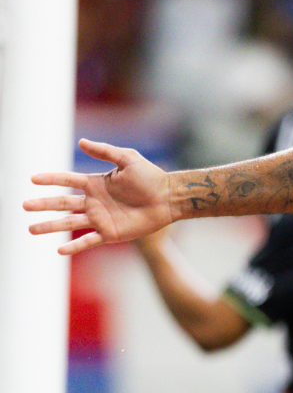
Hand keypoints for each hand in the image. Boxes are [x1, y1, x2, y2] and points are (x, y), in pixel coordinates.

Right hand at [24, 139, 174, 254]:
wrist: (169, 198)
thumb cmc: (151, 177)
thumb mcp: (128, 159)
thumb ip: (105, 151)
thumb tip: (81, 142)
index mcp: (96, 184)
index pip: (68, 180)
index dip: (51, 179)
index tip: (33, 179)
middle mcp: (95, 202)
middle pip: (62, 204)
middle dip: (43, 205)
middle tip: (24, 205)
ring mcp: (101, 219)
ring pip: (69, 224)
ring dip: (50, 226)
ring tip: (31, 228)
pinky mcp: (111, 233)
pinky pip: (88, 241)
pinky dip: (75, 247)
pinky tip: (59, 250)